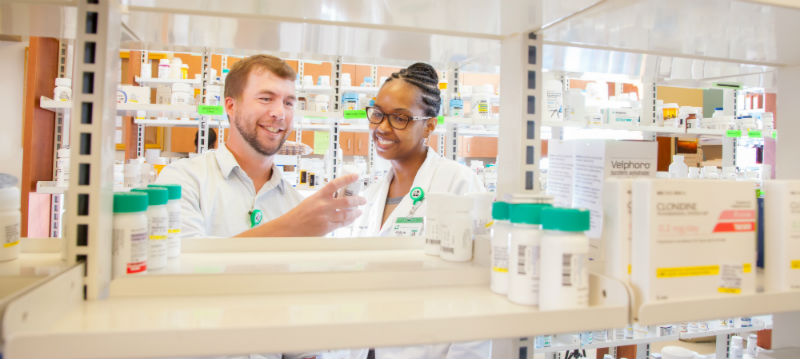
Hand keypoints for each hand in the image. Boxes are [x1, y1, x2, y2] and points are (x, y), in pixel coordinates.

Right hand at [238, 174, 365, 236]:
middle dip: (358, 200)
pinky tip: (352, 219)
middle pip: (346, 201)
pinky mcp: (326, 228)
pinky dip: (348, 221)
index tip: (356, 176)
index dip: (347, 179)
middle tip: (363, 200)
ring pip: (346, 214)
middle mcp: (323, 206)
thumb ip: (324, 198)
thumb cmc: (299, 214)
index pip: (335, 184)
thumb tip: (338, 197)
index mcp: (319, 196)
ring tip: (359, 211)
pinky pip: (341, 224)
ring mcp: (325, 217)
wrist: (290, 228)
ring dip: (355, 212)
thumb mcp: (311, 201)